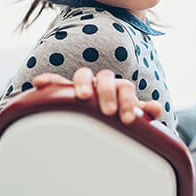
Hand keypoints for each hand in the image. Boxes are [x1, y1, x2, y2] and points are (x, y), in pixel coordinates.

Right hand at [33, 67, 162, 123]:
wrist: (100, 120)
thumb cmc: (115, 118)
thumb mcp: (130, 116)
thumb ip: (143, 112)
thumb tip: (156, 108)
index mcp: (118, 88)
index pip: (124, 87)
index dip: (127, 100)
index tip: (126, 119)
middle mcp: (101, 83)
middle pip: (106, 77)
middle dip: (107, 92)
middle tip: (109, 112)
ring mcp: (84, 85)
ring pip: (83, 75)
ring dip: (83, 83)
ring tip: (82, 97)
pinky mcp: (66, 91)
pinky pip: (56, 82)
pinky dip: (49, 81)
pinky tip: (39, 83)